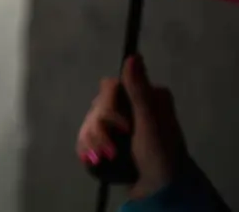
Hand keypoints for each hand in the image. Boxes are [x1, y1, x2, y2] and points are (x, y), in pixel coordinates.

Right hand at [76, 55, 187, 199]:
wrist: (159, 190)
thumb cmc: (160, 156)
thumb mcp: (151, 125)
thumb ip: (139, 92)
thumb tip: (133, 56)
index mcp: (146, 96)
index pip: (109, 88)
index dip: (108, 108)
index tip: (122, 127)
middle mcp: (131, 104)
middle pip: (97, 106)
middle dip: (99, 131)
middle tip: (112, 150)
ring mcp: (119, 122)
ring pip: (88, 121)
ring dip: (92, 142)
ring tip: (105, 158)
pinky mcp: (109, 138)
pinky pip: (86, 135)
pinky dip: (87, 147)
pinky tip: (95, 158)